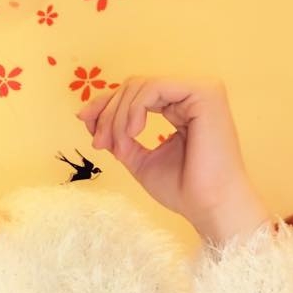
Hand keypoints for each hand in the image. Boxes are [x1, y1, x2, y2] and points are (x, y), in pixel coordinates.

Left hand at [77, 77, 271, 244]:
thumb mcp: (139, 159)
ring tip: (118, 146)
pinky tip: (133, 133)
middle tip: (99, 143)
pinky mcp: (205, 92)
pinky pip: (153, 89)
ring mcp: (200, 91)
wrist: (209, 206)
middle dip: (108, 113)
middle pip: (134, 86)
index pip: (136, 93)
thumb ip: (119, 137)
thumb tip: (88, 117)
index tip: (83, 121)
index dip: (105, 104)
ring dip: (118, 117)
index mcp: (180, 107)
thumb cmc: (183, 189)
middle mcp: (191, 95)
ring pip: (140, 86)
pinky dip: (134, 111)